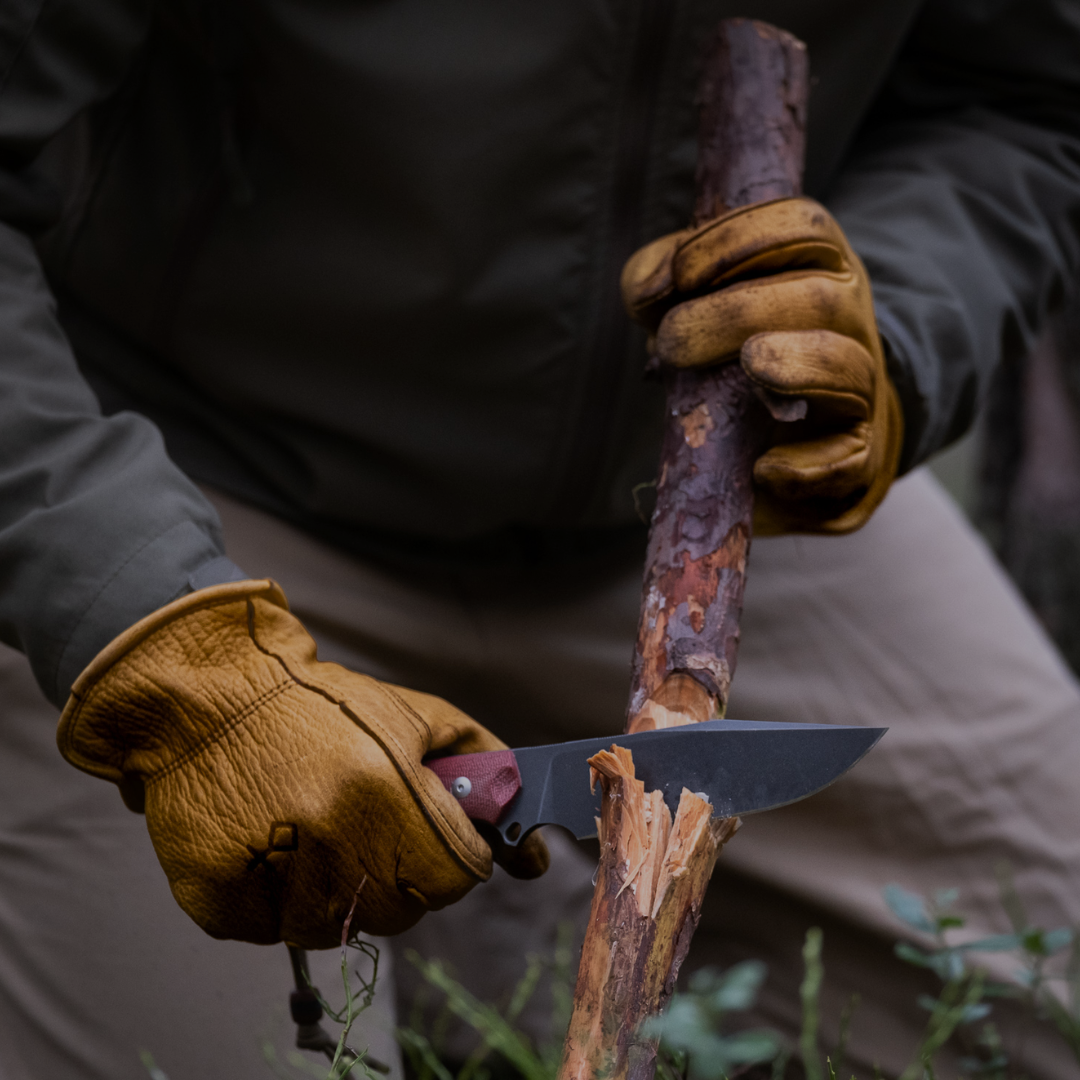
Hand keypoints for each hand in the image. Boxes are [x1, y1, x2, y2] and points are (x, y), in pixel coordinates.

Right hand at [58, 580, 547, 947]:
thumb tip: (533, 856)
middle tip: (365, 821)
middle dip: (402, 871)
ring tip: (312, 827)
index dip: (453, 851)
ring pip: (345, 929)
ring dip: (342, 890)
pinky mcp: (222, 904)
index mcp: (387, 793)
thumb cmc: (320, 705)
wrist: (209, 698)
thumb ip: (487, 773)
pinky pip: (280, 933)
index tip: (431, 832)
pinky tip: (270, 844)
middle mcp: (332, 844)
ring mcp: (273, 880)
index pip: (461, 875)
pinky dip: (282, 901)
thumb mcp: (416, 717)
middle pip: (408, 908)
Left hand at [622, 197, 902, 533]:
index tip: (679, 276)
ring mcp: (860, 390)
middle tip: (674, 344)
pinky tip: (764, 469)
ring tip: (751, 367)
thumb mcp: (700, 300)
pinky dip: (808, 467)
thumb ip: (664, 280)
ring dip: (796, 366)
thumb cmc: (738, 356)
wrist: (808, 433)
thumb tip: (650, 292)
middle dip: (739, 313)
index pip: (802, 226)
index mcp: (818, 267)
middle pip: (819, 298)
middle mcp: (849, 322)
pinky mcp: (857, 457)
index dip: (737, 242)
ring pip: (848, 369)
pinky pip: (850, 460)